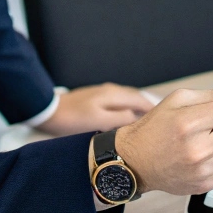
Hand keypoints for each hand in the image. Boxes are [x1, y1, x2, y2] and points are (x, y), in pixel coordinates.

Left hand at [39, 84, 154, 135]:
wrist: (47, 111)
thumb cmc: (71, 119)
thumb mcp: (97, 122)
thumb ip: (120, 120)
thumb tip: (137, 119)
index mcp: (114, 95)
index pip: (141, 100)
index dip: (154, 110)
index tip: (165, 120)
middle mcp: (111, 90)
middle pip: (136, 97)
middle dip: (148, 108)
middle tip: (158, 122)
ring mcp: (103, 92)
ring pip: (128, 99)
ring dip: (138, 108)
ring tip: (146, 121)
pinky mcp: (96, 98)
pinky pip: (119, 102)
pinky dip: (127, 108)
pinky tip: (125, 118)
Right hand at [114, 80, 212, 195]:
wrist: (135, 162)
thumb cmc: (156, 127)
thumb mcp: (177, 100)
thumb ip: (210, 96)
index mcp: (190, 121)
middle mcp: (198, 147)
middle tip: (208, 125)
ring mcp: (203, 170)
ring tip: (203, 142)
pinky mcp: (206, 185)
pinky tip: (204, 157)